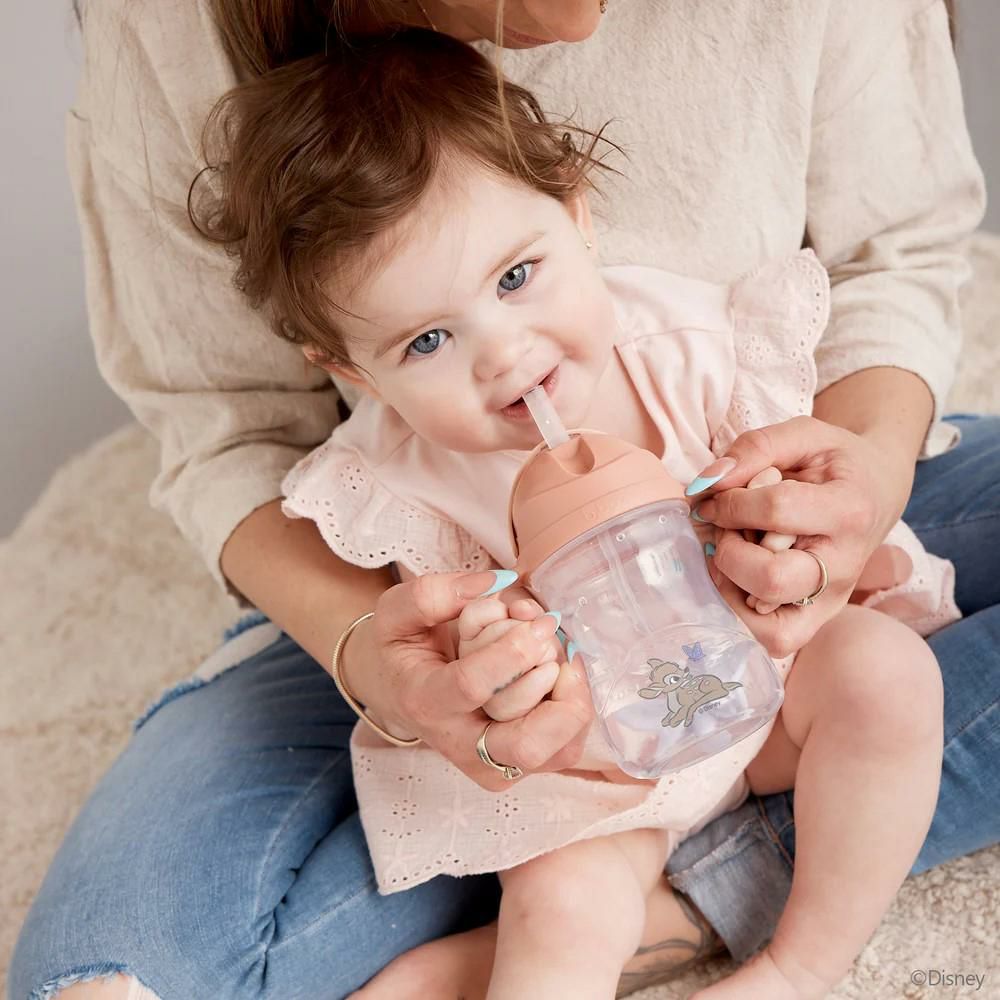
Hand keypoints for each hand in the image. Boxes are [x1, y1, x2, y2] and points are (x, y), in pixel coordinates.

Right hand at [340, 570, 591, 790]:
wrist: (405, 695)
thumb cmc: (407, 650)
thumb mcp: (397, 612)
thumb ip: (433, 593)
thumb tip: (496, 583)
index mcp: (426, 701)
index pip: (472, 686)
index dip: (514, 650)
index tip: (537, 620)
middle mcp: (461, 745)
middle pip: (527, 746)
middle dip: (559, 694)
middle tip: (554, 649)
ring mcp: (494, 763)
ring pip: (558, 751)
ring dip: (571, 695)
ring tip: (554, 655)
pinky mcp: (521, 765)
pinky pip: (568, 747)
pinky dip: (575, 704)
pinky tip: (558, 671)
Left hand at [688, 416, 913, 657]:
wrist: (876, 489)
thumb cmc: (836, 461)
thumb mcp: (804, 434)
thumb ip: (755, 448)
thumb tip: (705, 483)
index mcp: (849, 510)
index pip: (775, 511)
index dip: (730, 501)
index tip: (712, 494)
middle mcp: (846, 564)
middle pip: (773, 580)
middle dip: (728, 553)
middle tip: (721, 531)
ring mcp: (833, 599)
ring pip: (772, 626)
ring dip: (730, 591)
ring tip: (727, 557)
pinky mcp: (818, 618)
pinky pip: (774, 640)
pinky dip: (740, 616)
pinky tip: (733, 577)